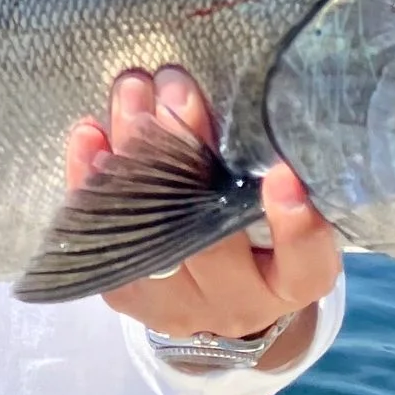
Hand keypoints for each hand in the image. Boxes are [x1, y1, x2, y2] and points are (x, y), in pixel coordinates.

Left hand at [66, 66, 341, 367]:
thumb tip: (215, 96)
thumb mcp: (274, 209)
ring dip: (135, 154)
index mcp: (288, 284)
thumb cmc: (258, 234)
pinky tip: (89, 135)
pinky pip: (102, 236)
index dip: (297, 227)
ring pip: (150, 232)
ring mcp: (175, 304)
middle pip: (210, 237)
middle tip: (175, 90)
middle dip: (188, 150)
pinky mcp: (126, 293)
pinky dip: (90, 181)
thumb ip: (261, 168)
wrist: (215, 296)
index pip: (305, 266)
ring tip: (131, 93)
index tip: (283, 173)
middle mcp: (235, 302)